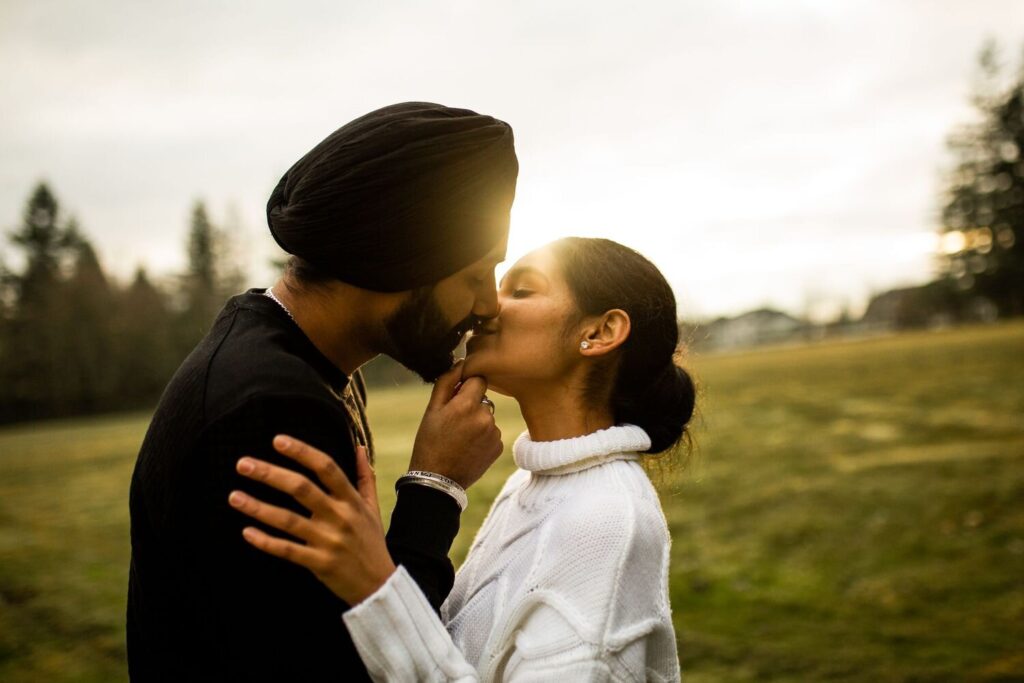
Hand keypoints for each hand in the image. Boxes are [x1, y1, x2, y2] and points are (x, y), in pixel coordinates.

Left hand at [228, 435, 396, 605]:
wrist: (379, 584)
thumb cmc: (371, 542)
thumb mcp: (372, 507)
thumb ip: (364, 476)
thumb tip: (358, 447)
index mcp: (351, 500)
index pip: (326, 468)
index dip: (302, 452)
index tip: (278, 440)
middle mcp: (340, 517)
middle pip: (302, 489)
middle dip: (270, 474)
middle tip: (243, 464)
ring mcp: (328, 541)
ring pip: (288, 520)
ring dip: (259, 508)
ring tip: (234, 497)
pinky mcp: (319, 563)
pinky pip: (287, 550)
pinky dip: (266, 542)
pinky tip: (246, 532)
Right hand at [410, 360, 503, 488]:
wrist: (437, 480)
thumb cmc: (430, 441)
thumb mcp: (432, 409)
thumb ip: (447, 382)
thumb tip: (461, 362)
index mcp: (467, 404)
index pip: (479, 379)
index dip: (466, 387)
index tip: (457, 398)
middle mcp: (485, 417)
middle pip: (482, 399)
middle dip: (471, 406)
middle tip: (453, 424)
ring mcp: (494, 433)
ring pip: (487, 416)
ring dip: (477, 422)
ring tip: (459, 439)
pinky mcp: (498, 447)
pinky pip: (492, 433)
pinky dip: (483, 438)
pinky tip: (468, 448)